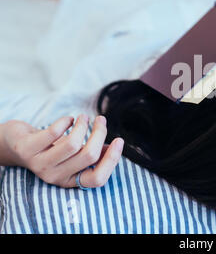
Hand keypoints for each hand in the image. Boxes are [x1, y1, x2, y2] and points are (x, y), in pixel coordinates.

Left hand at [0, 115, 123, 187]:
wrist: (13, 145)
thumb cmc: (49, 147)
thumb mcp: (72, 154)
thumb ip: (92, 154)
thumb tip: (112, 147)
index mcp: (70, 180)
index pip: (97, 179)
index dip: (112, 159)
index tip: (119, 140)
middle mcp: (55, 177)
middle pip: (88, 156)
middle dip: (100, 133)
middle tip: (101, 120)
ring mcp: (40, 164)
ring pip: (73, 144)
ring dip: (83, 125)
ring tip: (84, 117)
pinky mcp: (27, 149)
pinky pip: (53, 133)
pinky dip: (65, 121)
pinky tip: (67, 119)